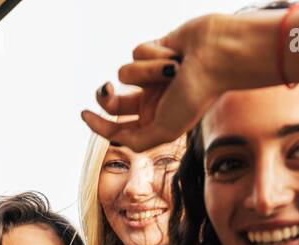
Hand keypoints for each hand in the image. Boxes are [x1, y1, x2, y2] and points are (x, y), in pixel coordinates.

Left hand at [81, 13, 285, 152]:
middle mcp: (153, 100)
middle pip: (114, 102)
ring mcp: (153, 75)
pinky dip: (154, 54)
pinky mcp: (155, 50)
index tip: (82, 114)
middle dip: (105, 97)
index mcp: (156, 122)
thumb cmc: (196, 96)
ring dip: (146, 71)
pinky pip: (137, 52)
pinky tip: (174, 54)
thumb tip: (113, 137)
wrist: (217, 58)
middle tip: (105, 90)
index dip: (99, 124)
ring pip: (126, 73)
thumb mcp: (164, 131)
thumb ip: (136, 140)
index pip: (119, 127)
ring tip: (171, 70)